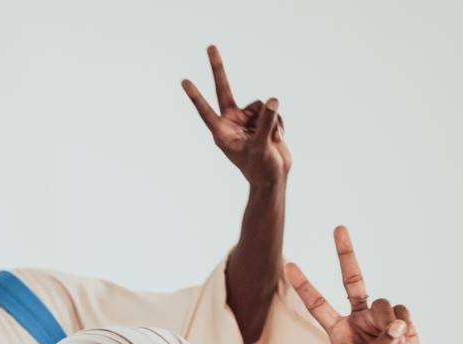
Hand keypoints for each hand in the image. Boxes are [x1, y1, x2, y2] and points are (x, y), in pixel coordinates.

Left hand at [182, 45, 289, 187]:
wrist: (274, 177)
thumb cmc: (261, 168)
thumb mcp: (261, 146)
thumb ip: (265, 122)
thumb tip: (272, 100)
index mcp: (222, 132)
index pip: (206, 110)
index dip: (196, 96)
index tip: (184, 81)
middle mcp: (232, 122)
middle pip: (224, 90)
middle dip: (218, 69)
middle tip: (210, 46)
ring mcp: (246, 119)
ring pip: (261, 105)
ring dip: (270, 121)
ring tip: (270, 140)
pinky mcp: (261, 119)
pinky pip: (273, 111)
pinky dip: (278, 124)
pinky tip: (276, 138)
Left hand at [285, 227, 433, 343]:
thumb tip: (396, 325)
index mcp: (339, 334)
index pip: (318, 305)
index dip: (304, 286)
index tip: (288, 266)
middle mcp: (358, 322)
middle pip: (353, 281)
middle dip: (346, 255)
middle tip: (339, 228)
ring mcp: (381, 320)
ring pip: (383, 302)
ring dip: (388, 322)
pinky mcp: (405, 323)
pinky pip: (403, 311)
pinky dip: (405, 326)